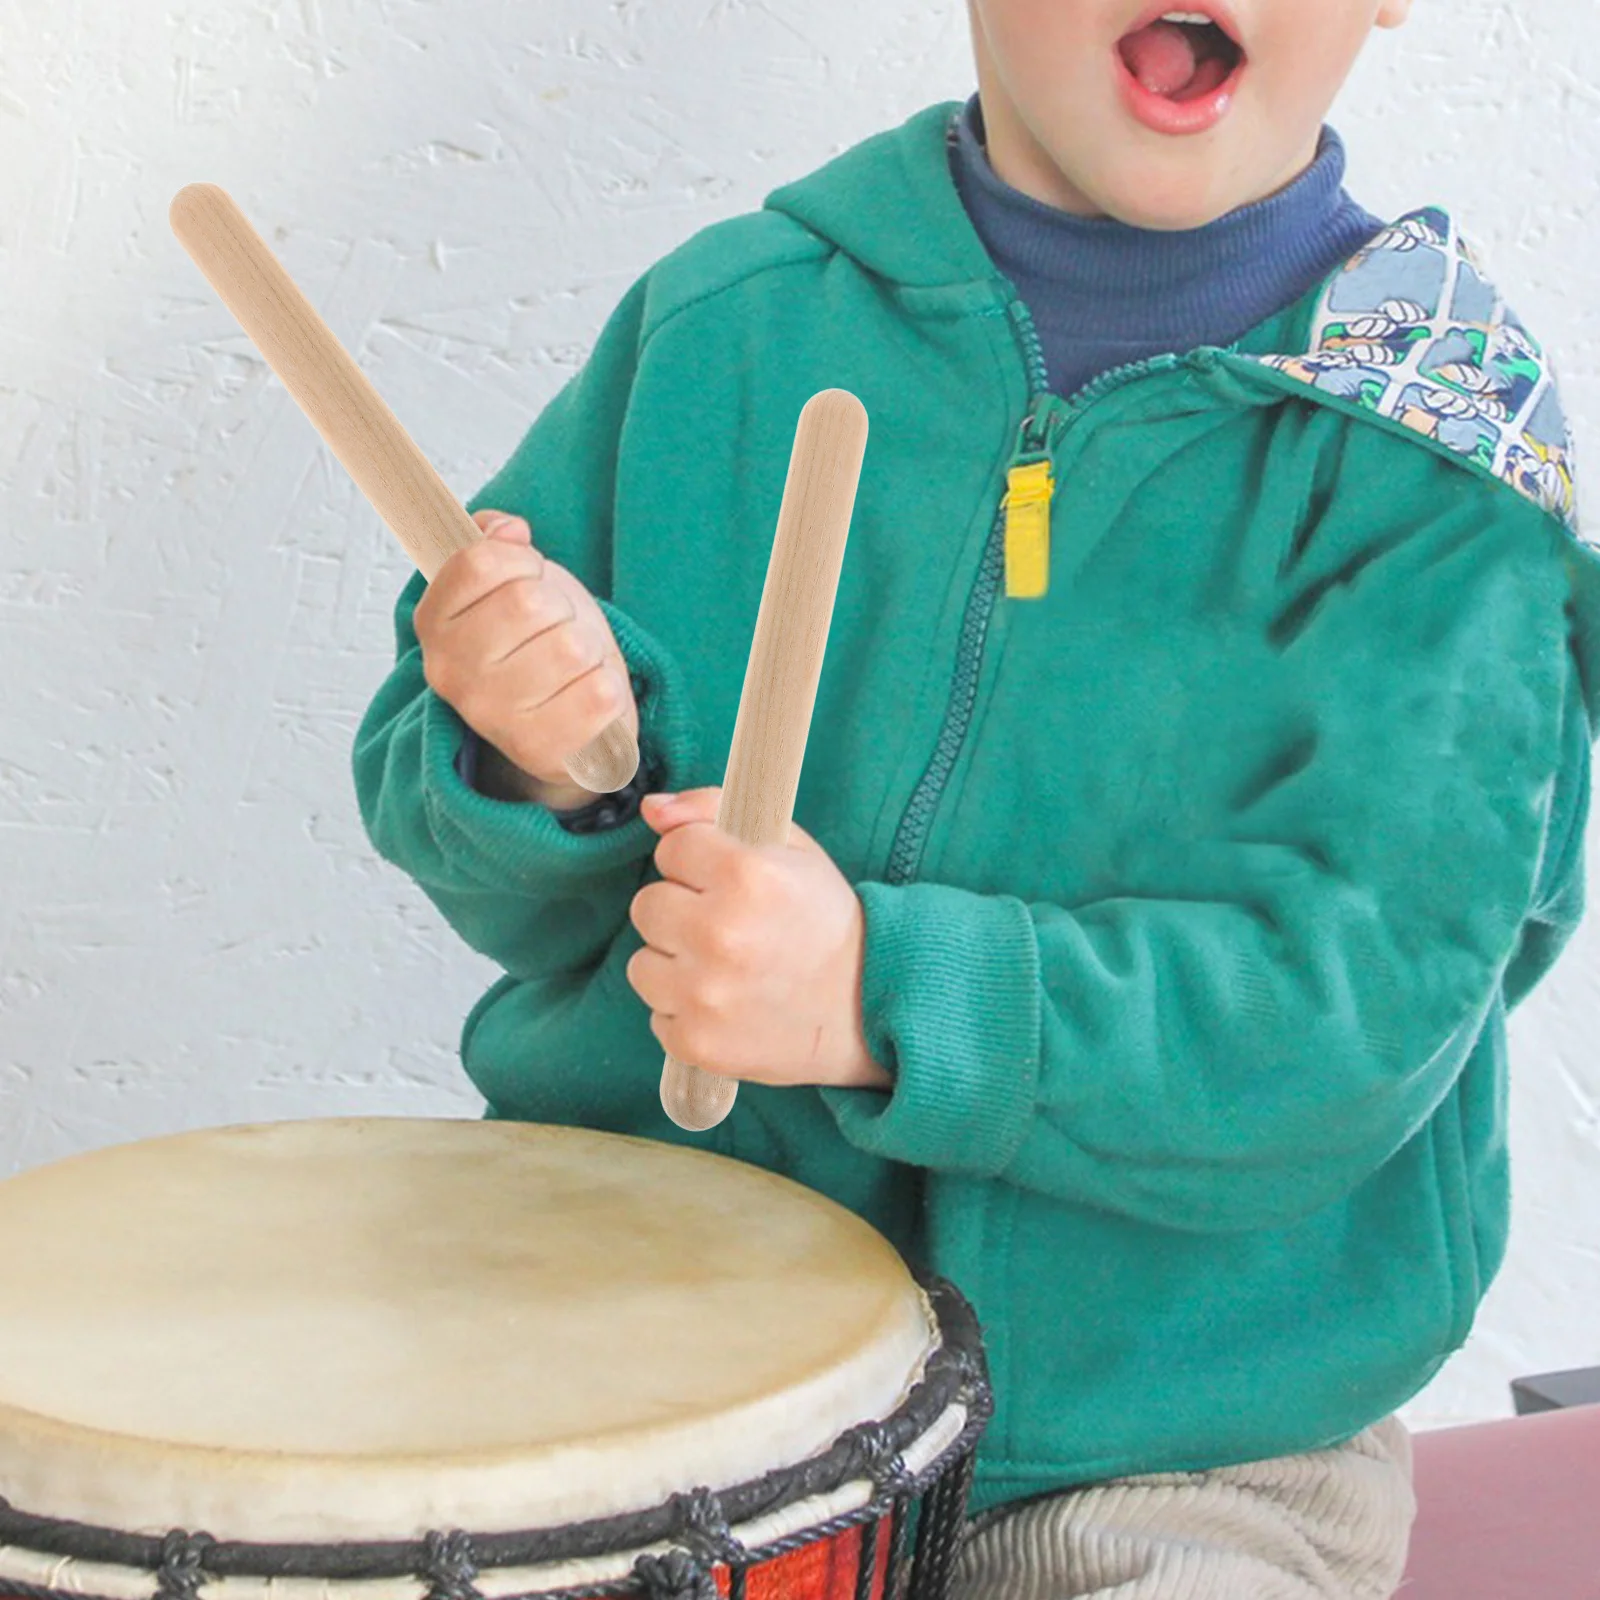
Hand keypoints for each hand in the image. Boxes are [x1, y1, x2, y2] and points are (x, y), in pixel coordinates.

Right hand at [414, 510, 638, 806]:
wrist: (561, 724)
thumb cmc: (539, 646)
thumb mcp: (513, 582)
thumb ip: (497, 545)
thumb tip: (509, 530)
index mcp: (434, 624)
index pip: (481, 562)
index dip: (522, 562)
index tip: (529, 581)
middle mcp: (451, 673)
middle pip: (530, 602)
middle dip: (562, 608)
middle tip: (557, 631)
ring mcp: (493, 716)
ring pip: (571, 647)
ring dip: (589, 649)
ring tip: (574, 666)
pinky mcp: (540, 749)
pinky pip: (600, 693)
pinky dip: (608, 688)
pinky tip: (588, 695)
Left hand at [626, 787, 891, 1092]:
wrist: (866, 1007)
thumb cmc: (824, 921)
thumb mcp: (790, 847)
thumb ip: (713, 810)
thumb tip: (651, 808)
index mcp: (746, 875)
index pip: (671, 849)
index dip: (699, 863)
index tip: (729, 883)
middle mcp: (719, 933)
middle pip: (647, 905)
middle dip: (683, 911)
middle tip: (729, 926)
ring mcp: (704, 993)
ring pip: (642, 963)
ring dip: (677, 964)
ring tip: (727, 968)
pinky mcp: (696, 1041)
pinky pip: (656, 1014)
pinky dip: (685, 1010)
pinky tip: (727, 1003)